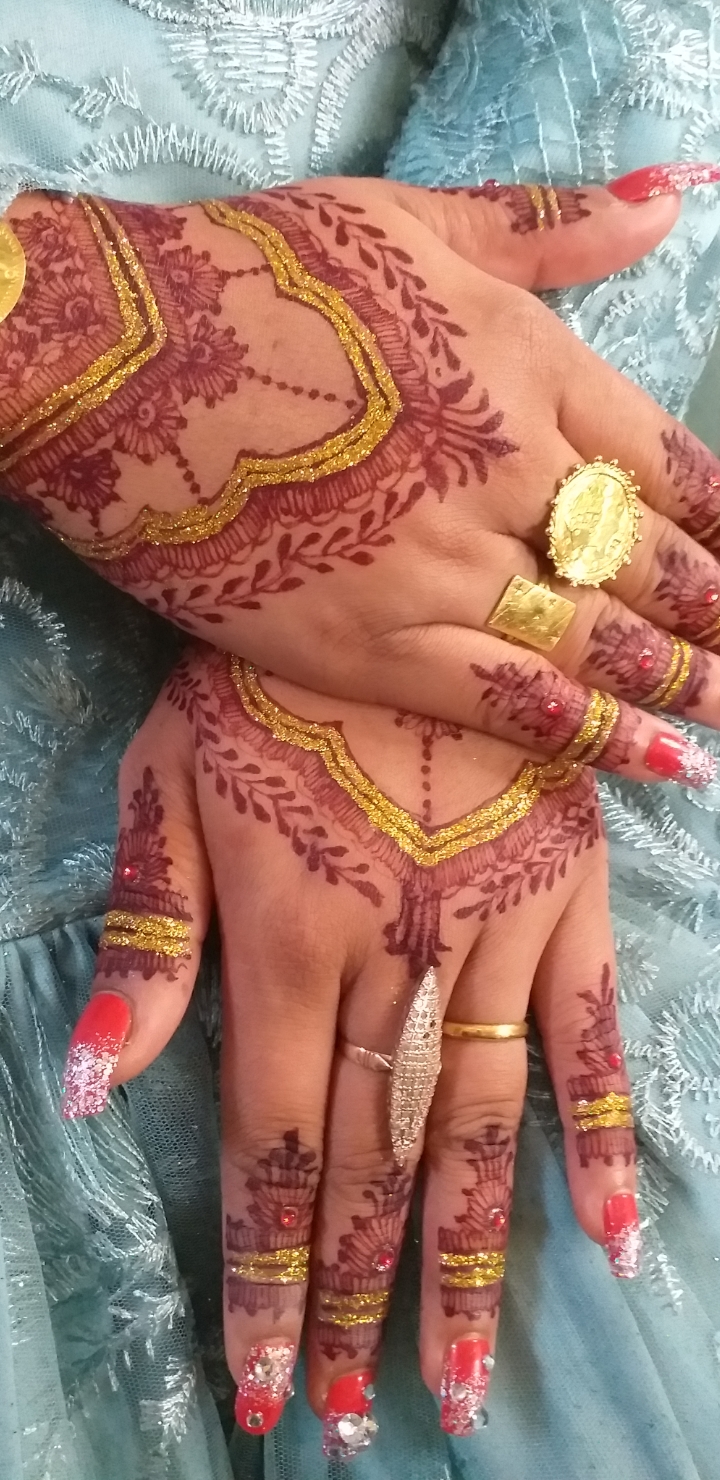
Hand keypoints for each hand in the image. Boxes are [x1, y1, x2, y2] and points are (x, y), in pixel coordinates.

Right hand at [3, 177, 719, 779]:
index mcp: (527, 368)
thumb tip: (672, 201)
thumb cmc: (252, 276)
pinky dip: (592, 736)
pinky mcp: (373, 644)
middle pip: (648, 565)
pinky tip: (662, 765)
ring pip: (599, 643)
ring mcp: (445, 569)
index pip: (672, 467)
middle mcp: (508, 476)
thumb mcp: (406, 219)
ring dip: (681, 687)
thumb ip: (546, 226)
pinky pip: (508, 700)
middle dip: (717, 620)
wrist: (114, 362)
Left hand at [61, 644, 643, 1453]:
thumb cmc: (260, 680)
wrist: (387, 565)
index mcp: (285, 943)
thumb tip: (87, 1089)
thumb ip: (146, 940)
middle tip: (361, 1418)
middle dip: (358, 1298)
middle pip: (373, 1163)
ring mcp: (492, 935)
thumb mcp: (166, 783)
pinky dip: (604, 1135)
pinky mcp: (568, 896)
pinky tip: (616, 1234)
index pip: (274, 1147)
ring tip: (462, 1381)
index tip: (271, 1385)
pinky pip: (593, 1033)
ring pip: (478, 1127)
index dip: (270, 1273)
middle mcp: (392, 963)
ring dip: (468, 1260)